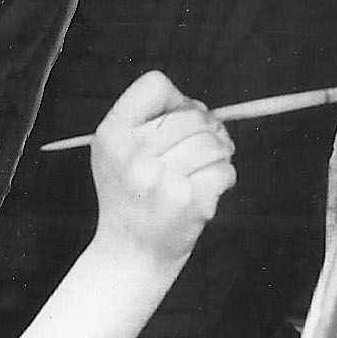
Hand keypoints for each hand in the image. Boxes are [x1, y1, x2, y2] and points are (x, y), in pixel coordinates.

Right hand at [87, 71, 236, 266]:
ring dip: (218, 155)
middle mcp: (131, 153)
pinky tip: (206, 191)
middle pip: (192, 115)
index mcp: (111, 134)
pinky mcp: (188, 200)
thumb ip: (148, 122)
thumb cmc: (132, 196)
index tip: (178, 121)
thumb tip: (202, 109)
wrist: (131, 252)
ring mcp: (160, 178)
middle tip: (205, 149)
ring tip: (204, 170)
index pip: (155, 85)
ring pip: (213, 143)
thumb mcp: (118, 153)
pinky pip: (225, 170)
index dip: (176, 98)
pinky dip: (224, 178)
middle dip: (207, 130)